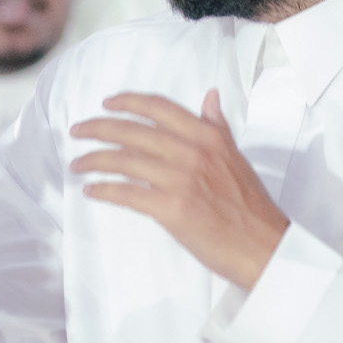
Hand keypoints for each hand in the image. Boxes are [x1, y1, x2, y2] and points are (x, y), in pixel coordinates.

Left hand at [70, 88, 287, 289]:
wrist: (264, 245)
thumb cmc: (251, 207)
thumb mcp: (237, 157)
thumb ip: (218, 127)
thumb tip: (210, 97)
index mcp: (208, 137)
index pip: (160, 108)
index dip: (129, 102)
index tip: (107, 103)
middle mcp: (193, 152)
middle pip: (133, 132)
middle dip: (99, 129)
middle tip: (78, 131)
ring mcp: (181, 180)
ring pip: (124, 161)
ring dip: (94, 161)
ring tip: (78, 164)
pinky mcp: (171, 209)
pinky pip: (127, 194)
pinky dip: (104, 190)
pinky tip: (91, 191)